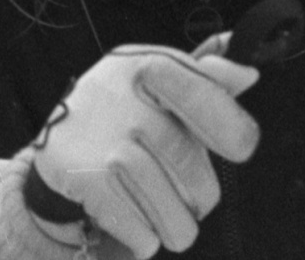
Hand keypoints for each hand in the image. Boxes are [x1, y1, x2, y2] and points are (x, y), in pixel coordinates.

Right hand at [30, 42, 259, 258]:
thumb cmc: (121, 104)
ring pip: (169, 205)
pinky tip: (139, 224)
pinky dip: (146, 238)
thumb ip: (206, 75)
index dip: (231, 126)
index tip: (242, 148)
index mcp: (151, 66)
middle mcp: (128, 101)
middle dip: (202, 194)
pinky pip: (140, 229)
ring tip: (171, 220)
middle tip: (198, 201)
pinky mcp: (89, 181)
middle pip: (189, 161)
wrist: (55, 137)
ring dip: (177, 225)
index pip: (204, 94)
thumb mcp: (157, 76)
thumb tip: (249, 73)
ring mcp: (107, 143)